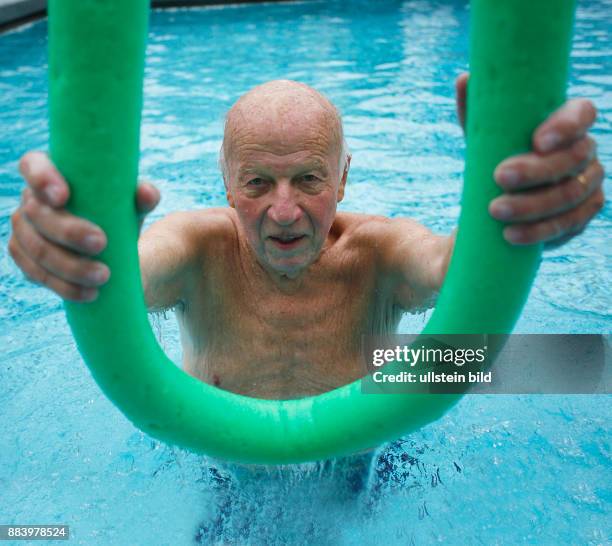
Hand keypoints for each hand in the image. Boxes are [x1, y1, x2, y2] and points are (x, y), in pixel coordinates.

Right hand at [8, 151, 159, 301]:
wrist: (113, 252)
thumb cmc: (119, 216)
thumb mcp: (132, 206)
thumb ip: (142, 196)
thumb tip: (147, 193)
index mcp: (51, 173)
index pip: (33, 165)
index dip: (42, 178)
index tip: (63, 197)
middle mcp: (30, 200)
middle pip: (37, 214)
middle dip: (68, 231)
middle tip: (101, 244)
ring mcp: (24, 232)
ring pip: (37, 249)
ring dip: (69, 266)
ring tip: (103, 276)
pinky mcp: (26, 261)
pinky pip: (37, 275)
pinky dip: (65, 286)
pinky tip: (89, 293)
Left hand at [455, 72, 604, 247]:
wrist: (495, 209)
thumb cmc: (493, 162)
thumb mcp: (483, 140)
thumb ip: (477, 112)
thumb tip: (465, 79)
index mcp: (567, 124)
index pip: (582, 115)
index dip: (566, 126)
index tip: (536, 140)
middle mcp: (585, 152)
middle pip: (574, 158)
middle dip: (536, 170)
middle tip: (499, 177)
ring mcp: (587, 186)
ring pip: (571, 195)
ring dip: (533, 205)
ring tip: (495, 210)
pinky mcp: (580, 219)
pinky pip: (568, 226)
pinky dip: (538, 232)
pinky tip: (511, 235)